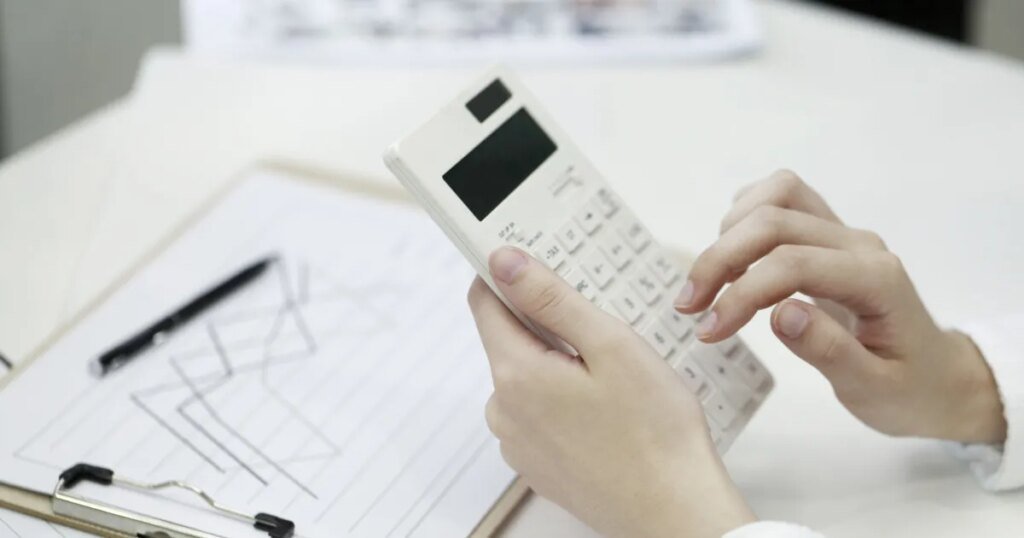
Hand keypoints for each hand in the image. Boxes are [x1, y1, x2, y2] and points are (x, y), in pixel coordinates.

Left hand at [468, 247, 754, 537]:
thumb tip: (504, 262)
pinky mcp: (538, 465)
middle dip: (549, 324)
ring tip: (614, 379)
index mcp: (515, 375)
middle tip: (602, 330)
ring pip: (528, 377)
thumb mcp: (609, 345)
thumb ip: (551, 299)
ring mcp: (518, 443)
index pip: (485, 302)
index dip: (508, 275)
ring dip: (560, 364)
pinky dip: (565, 400)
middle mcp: (504, 412)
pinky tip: (608, 412)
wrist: (675, 512)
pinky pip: (540, 413)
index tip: (536, 262)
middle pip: (510, 340)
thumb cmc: (655, 433)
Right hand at [675, 170, 1005, 443]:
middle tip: (690, 306)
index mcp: (876, 281)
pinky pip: (783, 200)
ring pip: (779, 193)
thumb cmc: (907, 391)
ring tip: (711, 283)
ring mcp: (845, 234)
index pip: (792, 264)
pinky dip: (745, 219)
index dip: (740, 292)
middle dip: (720, 258)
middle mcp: (860, 244)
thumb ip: (829, 351)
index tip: (707, 332)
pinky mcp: (829, 235)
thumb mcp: (872, 391)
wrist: (938, 378)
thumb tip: (780, 312)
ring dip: (731, 231)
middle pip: (776, 219)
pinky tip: (734, 264)